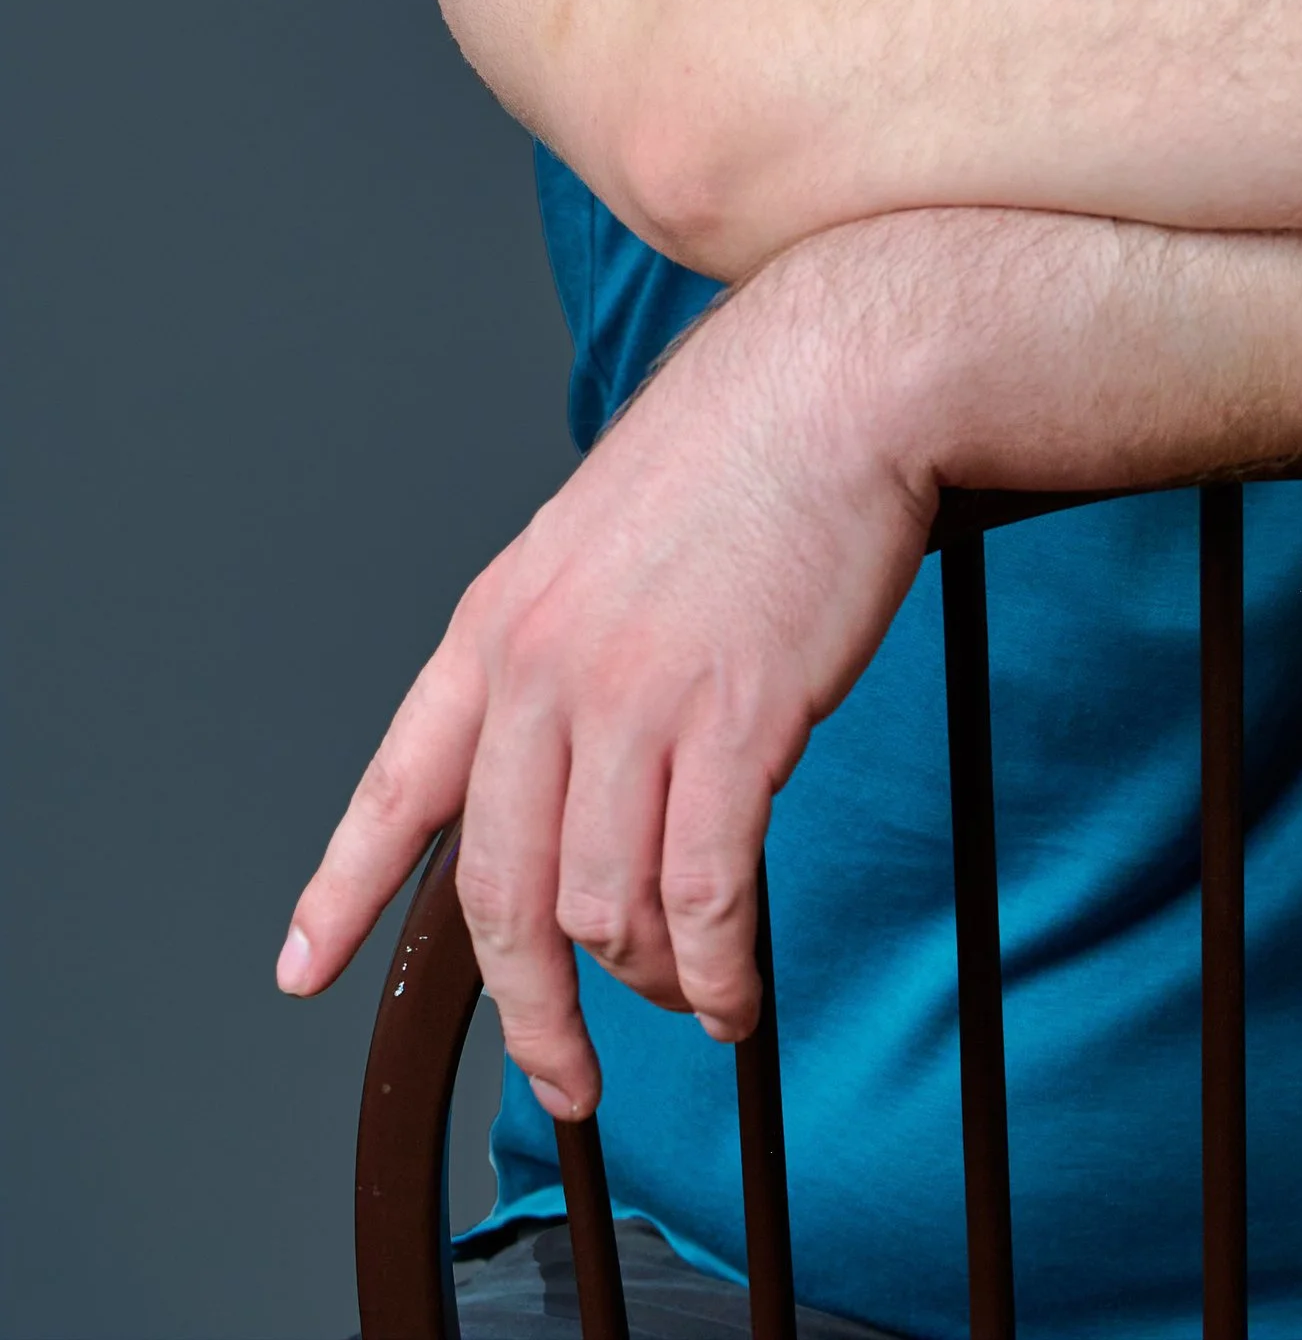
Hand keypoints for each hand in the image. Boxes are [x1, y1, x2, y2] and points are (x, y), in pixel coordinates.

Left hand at [275, 238, 933, 1117]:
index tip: (303, 966)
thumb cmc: (748, 440)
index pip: (397, 783)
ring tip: (691, 1001)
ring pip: (603, 909)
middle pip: (502, 893)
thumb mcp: (605, 530)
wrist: (841, 377)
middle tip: (567, 1080)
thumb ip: (568, 638)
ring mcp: (634, 701)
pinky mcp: (734, 724)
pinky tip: (738, 990)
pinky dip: (717, 972)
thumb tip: (581, 744)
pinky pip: (703, 899)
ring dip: (646, 986)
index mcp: (501, 622)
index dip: (343, 891)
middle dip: (533, 1011)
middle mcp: (545, 673)